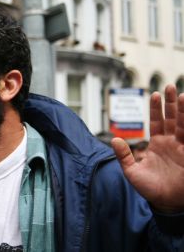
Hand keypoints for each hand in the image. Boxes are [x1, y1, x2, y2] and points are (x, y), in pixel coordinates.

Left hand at [112, 84, 183, 212]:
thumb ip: (123, 155)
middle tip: (169, 86)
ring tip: (182, 94)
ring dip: (183, 111)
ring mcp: (182, 148)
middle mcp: (171, 143)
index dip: (156, 108)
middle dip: (171, 103)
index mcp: (157, 144)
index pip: (156, 122)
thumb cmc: (149, 189)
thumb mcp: (132, 171)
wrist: (166, 204)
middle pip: (172, 118)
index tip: (154, 94)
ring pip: (183, 125)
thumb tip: (114, 139)